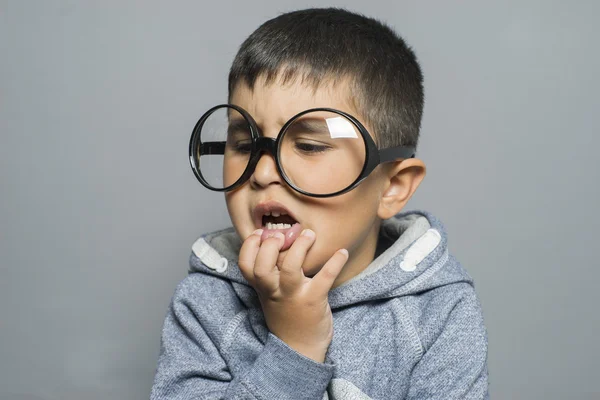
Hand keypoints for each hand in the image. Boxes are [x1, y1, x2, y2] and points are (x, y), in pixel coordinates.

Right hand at [238, 229, 348, 362]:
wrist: (301, 349)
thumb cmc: (287, 315)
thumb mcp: (271, 295)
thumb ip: (270, 273)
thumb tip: (276, 240)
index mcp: (263, 288)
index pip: (246, 265)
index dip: (250, 246)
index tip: (261, 232)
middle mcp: (275, 291)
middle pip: (262, 267)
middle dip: (270, 246)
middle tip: (283, 234)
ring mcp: (294, 296)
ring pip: (290, 269)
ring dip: (300, 247)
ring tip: (309, 234)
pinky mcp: (314, 300)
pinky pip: (324, 278)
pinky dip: (334, 263)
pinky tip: (342, 252)